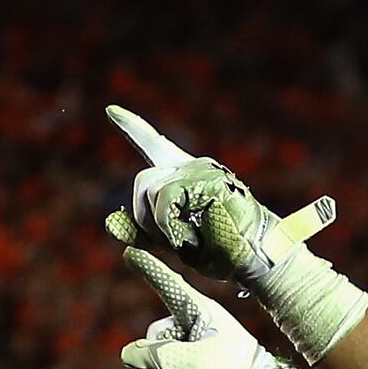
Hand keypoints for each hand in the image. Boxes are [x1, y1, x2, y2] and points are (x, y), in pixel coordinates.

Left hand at [102, 106, 365, 360]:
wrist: (259, 258)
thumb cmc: (221, 252)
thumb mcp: (173, 243)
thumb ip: (142, 232)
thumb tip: (108, 222)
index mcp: (187, 175)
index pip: (154, 145)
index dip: (131, 127)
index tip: (110, 110)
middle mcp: (194, 165)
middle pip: (143, 181)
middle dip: (144, 217)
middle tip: (171, 240)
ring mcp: (203, 169)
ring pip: (152, 191)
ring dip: (160, 226)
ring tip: (190, 240)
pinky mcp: (208, 179)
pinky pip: (167, 201)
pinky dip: (171, 228)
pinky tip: (193, 238)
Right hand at [118, 246, 307, 368]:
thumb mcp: (193, 365)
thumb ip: (158, 356)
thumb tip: (129, 353)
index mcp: (199, 310)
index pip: (168, 285)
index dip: (148, 269)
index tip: (130, 251)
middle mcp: (195, 320)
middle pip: (157, 335)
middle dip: (163, 361)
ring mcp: (195, 340)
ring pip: (162, 356)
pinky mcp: (197, 357)